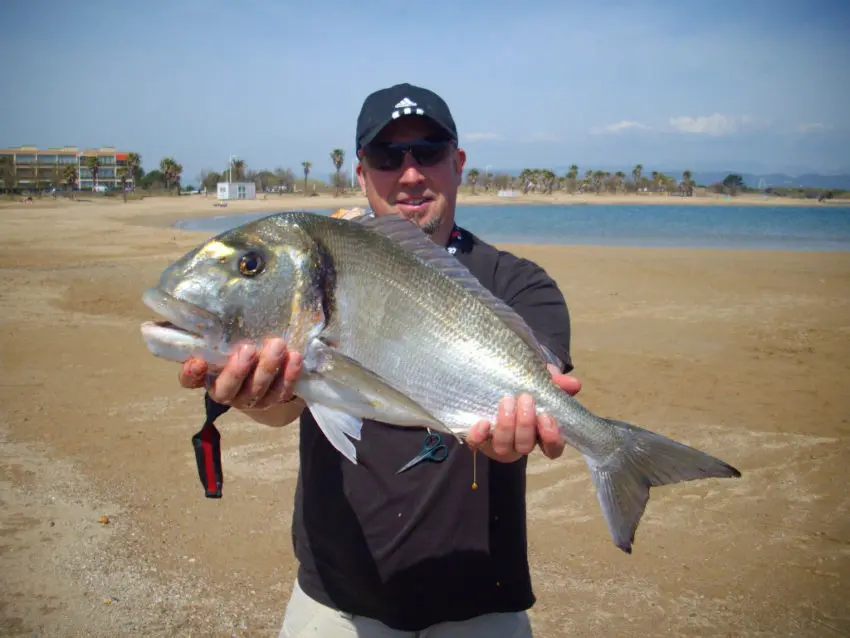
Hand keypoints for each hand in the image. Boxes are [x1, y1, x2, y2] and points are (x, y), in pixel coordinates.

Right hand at [178, 337, 301, 410]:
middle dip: (238, 371)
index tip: (197, 362)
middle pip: (227, 389)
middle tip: (248, 349)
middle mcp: (225, 392)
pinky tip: (295, 358)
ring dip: (268, 369)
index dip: (191, 374)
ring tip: (277, 346)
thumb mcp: (219, 335)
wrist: (264, 370)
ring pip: (257, 391)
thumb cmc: (235, 346)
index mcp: (205, 376)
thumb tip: (177, 304)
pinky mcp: (274, 398)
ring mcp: (251, 398)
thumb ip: (205, 325)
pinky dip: (289, 376)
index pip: (189, 380)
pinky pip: (282, 392)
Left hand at [466, 365, 581, 462]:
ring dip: (506, 425)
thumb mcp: (541, 381)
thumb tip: (573, 384)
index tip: (546, 417)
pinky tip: (483, 422)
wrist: (492, 381)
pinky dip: (479, 435)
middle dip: (526, 424)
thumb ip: (557, 383)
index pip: (553, 449)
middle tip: (525, 398)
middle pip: (525, 445)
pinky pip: (476, 444)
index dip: (552, 438)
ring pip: (503, 446)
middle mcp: (519, 443)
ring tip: (507, 400)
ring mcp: (498, 443)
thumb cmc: (523, 386)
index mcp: (539, 434)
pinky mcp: (478, 439)